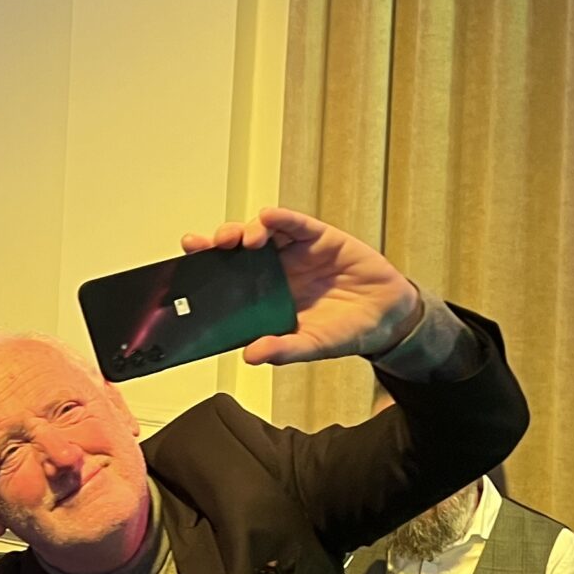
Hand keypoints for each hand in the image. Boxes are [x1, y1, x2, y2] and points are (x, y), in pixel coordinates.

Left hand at [181, 208, 422, 365]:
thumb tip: (251, 355)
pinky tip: (271, 217)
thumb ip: (284, 349)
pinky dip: (283, 218)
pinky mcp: (320, 238)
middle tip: (203, 245)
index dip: (206, 271)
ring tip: (242, 240)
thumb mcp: (313, 345)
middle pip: (237, 251)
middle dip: (216, 244)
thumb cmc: (345, 330)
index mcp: (265, 296)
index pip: (228, 279)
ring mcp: (295, 252)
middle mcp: (275, 270)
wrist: (388, 317)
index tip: (184, 269)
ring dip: (246, 230)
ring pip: (262, 232)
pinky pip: (296, 224)